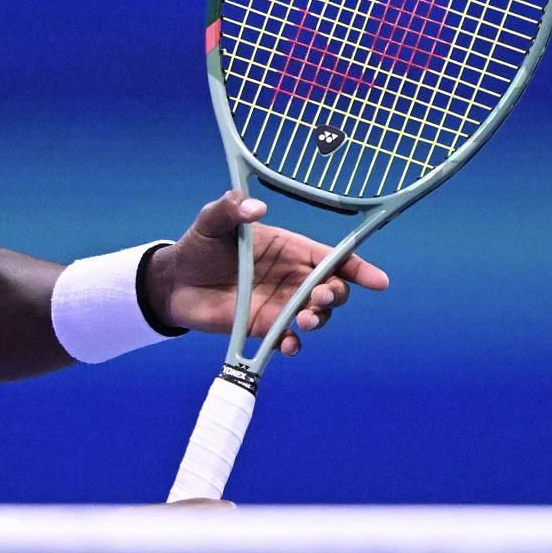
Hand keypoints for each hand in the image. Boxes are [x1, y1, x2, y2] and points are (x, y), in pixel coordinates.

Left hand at [143, 192, 389, 356]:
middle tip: (318, 297)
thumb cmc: (199, 246)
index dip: (358, 268)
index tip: (377, 281)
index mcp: (290, 249)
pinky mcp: (264, 327)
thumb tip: (256, 207)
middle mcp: (292, 278)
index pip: (333, 258)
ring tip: (304, 320)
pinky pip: (289, 339)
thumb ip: (231, 208)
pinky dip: (293, 345)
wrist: (173, 282)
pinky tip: (287, 344)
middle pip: (332, 289)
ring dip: (319, 320)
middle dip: (336, 295)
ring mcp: (281, 304)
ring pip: (317, 316)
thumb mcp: (212, 221)